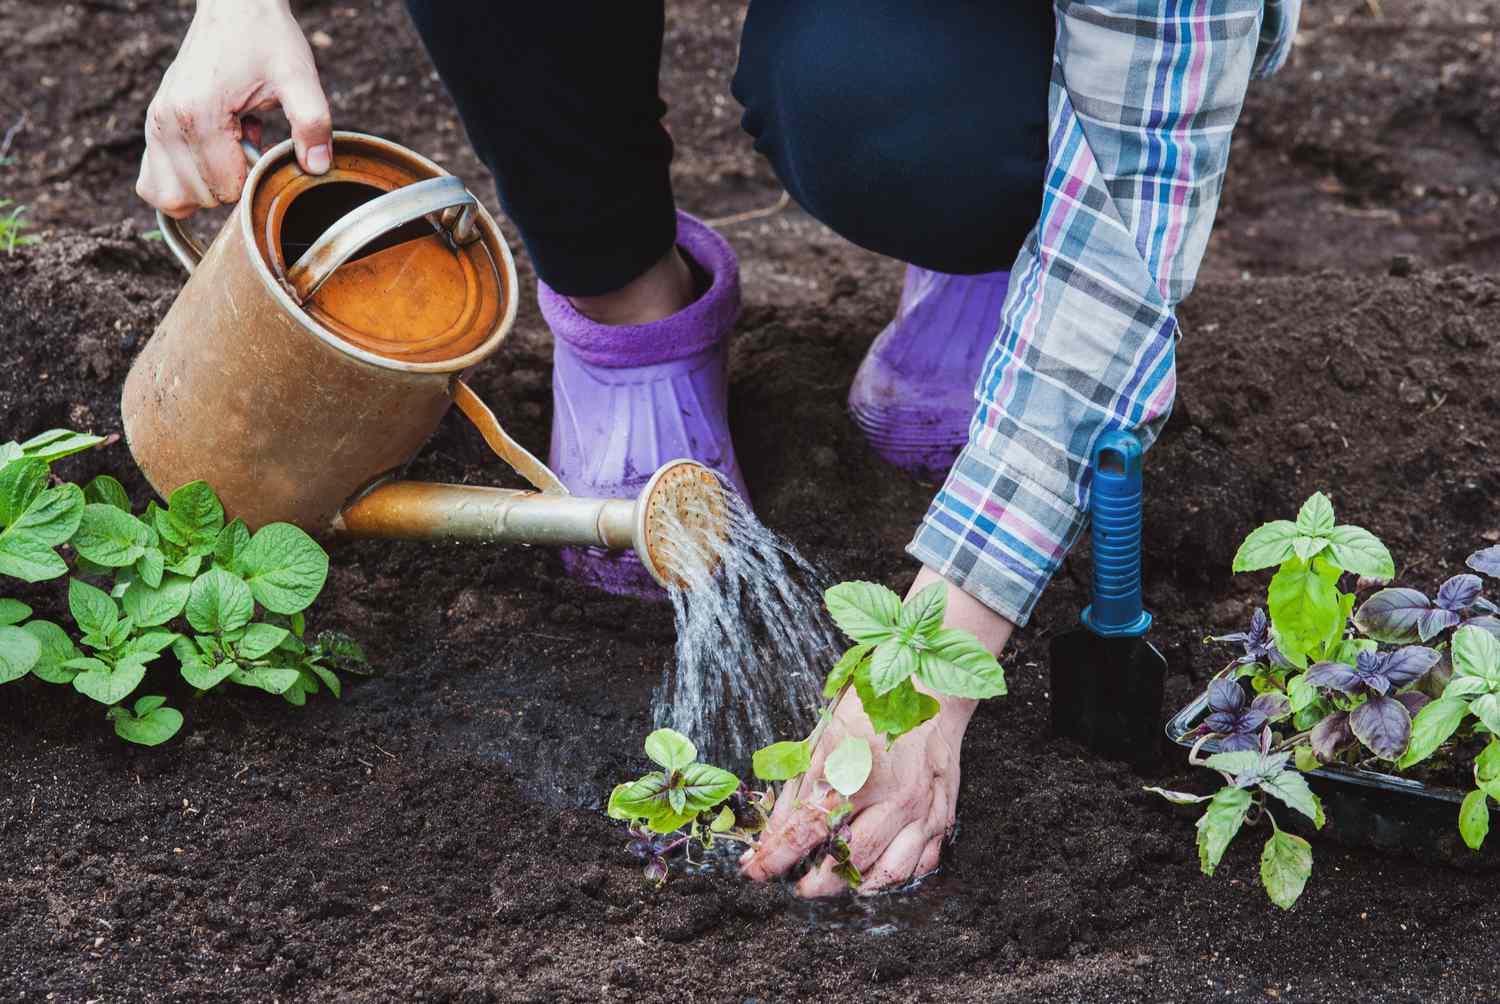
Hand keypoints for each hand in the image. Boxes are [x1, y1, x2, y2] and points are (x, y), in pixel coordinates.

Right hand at [136, 0, 331, 218]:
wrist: (234, 6)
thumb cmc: (266, 39)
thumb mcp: (299, 78)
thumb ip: (312, 124)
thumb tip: (316, 168)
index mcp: (199, 114)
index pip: (224, 188)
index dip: (253, 180)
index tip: (265, 147)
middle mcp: (166, 122)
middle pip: (198, 198)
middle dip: (231, 184)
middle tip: (249, 143)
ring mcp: (153, 124)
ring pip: (169, 197)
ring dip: (206, 187)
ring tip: (229, 150)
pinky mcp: (152, 125)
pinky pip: (153, 182)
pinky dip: (183, 183)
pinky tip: (210, 157)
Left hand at [740, 567, 1013, 895]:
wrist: (931, 689)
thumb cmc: (872, 707)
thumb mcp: (825, 736)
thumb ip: (798, 786)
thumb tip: (771, 830)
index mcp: (854, 769)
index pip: (806, 828)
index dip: (775, 856)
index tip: (755, 870)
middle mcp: (891, 795)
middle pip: (846, 859)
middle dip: (813, 882)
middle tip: (796, 885)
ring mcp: (920, 809)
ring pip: (885, 872)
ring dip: (853, 887)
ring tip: (831, 883)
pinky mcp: (942, 816)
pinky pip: (919, 865)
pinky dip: (893, 878)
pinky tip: (872, 875)